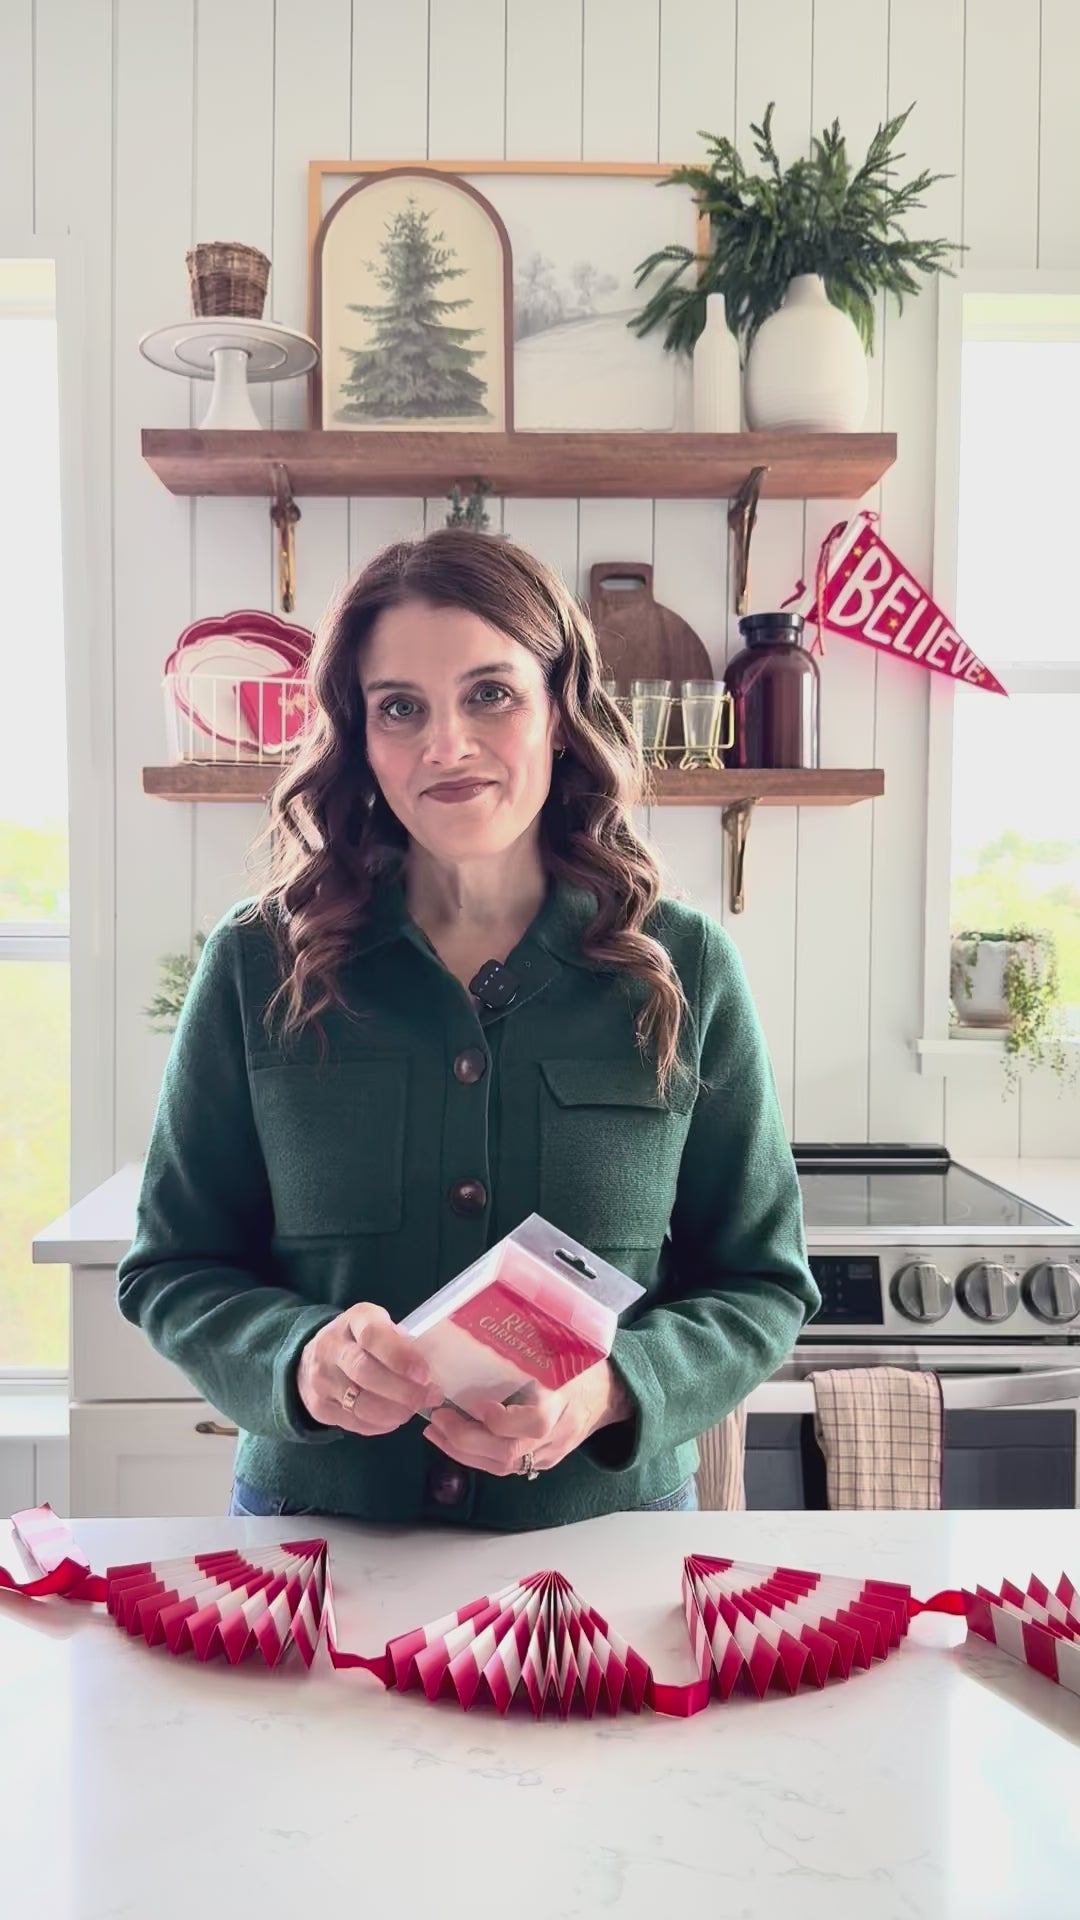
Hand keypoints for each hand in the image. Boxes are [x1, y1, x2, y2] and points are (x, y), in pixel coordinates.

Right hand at [297, 1303, 437, 1435]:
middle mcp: (331, 1348)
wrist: (315, 1356)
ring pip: (361, 1404)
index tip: (424, 1373)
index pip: (372, 1335)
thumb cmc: (362, 1340)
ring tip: (414, 1409)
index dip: (399, 1355)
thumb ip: (400, 1341)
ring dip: (395, 1411)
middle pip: (366, 1373)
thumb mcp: (380, 1325)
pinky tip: (395, 1418)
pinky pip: (355, 1422)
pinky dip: (381, 1424)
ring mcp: (321, 1379)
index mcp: (354, 1320)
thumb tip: (432, 1367)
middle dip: (403, 1391)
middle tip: (430, 1396)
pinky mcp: (320, 1407)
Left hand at [423, 1362, 632, 1477]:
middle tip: (437, 1420)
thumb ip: (531, 1351)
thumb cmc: (582, 1365)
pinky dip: (476, 1457)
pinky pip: (507, 1468)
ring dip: (463, 1453)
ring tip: (436, 1433)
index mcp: (564, 1401)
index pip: (535, 1423)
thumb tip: (484, 1330)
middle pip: (510, 1454)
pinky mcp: (544, 1462)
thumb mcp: (561, 1351)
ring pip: (504, 1467)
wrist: (613, 1395)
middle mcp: (557, 1434)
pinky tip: (454, 1441)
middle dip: (466, 1442)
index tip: (475, 1403)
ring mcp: (551, 1453)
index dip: (501, 1419)